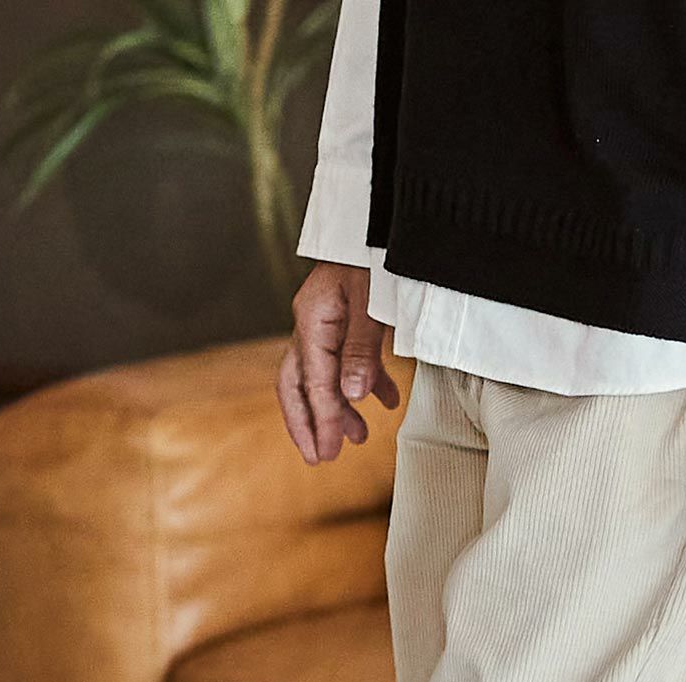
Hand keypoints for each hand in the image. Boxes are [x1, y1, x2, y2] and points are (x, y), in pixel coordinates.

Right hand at [277, 262, 401, 463]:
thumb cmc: (378, 254)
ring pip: (323, 375)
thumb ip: (363, 350)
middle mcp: (312, 322)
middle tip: (320, 458)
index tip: (326, 454)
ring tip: (359, 437)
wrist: (386, 220)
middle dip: (308, 422)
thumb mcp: (373, 302)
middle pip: (299, 383)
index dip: (321, 422)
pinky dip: (364, 384)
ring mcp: (327, 322)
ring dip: (339, 409)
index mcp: (312, 319)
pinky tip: (384, 403)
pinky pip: (347, 361)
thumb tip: (351, 395)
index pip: (314, 383)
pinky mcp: (347, 320)